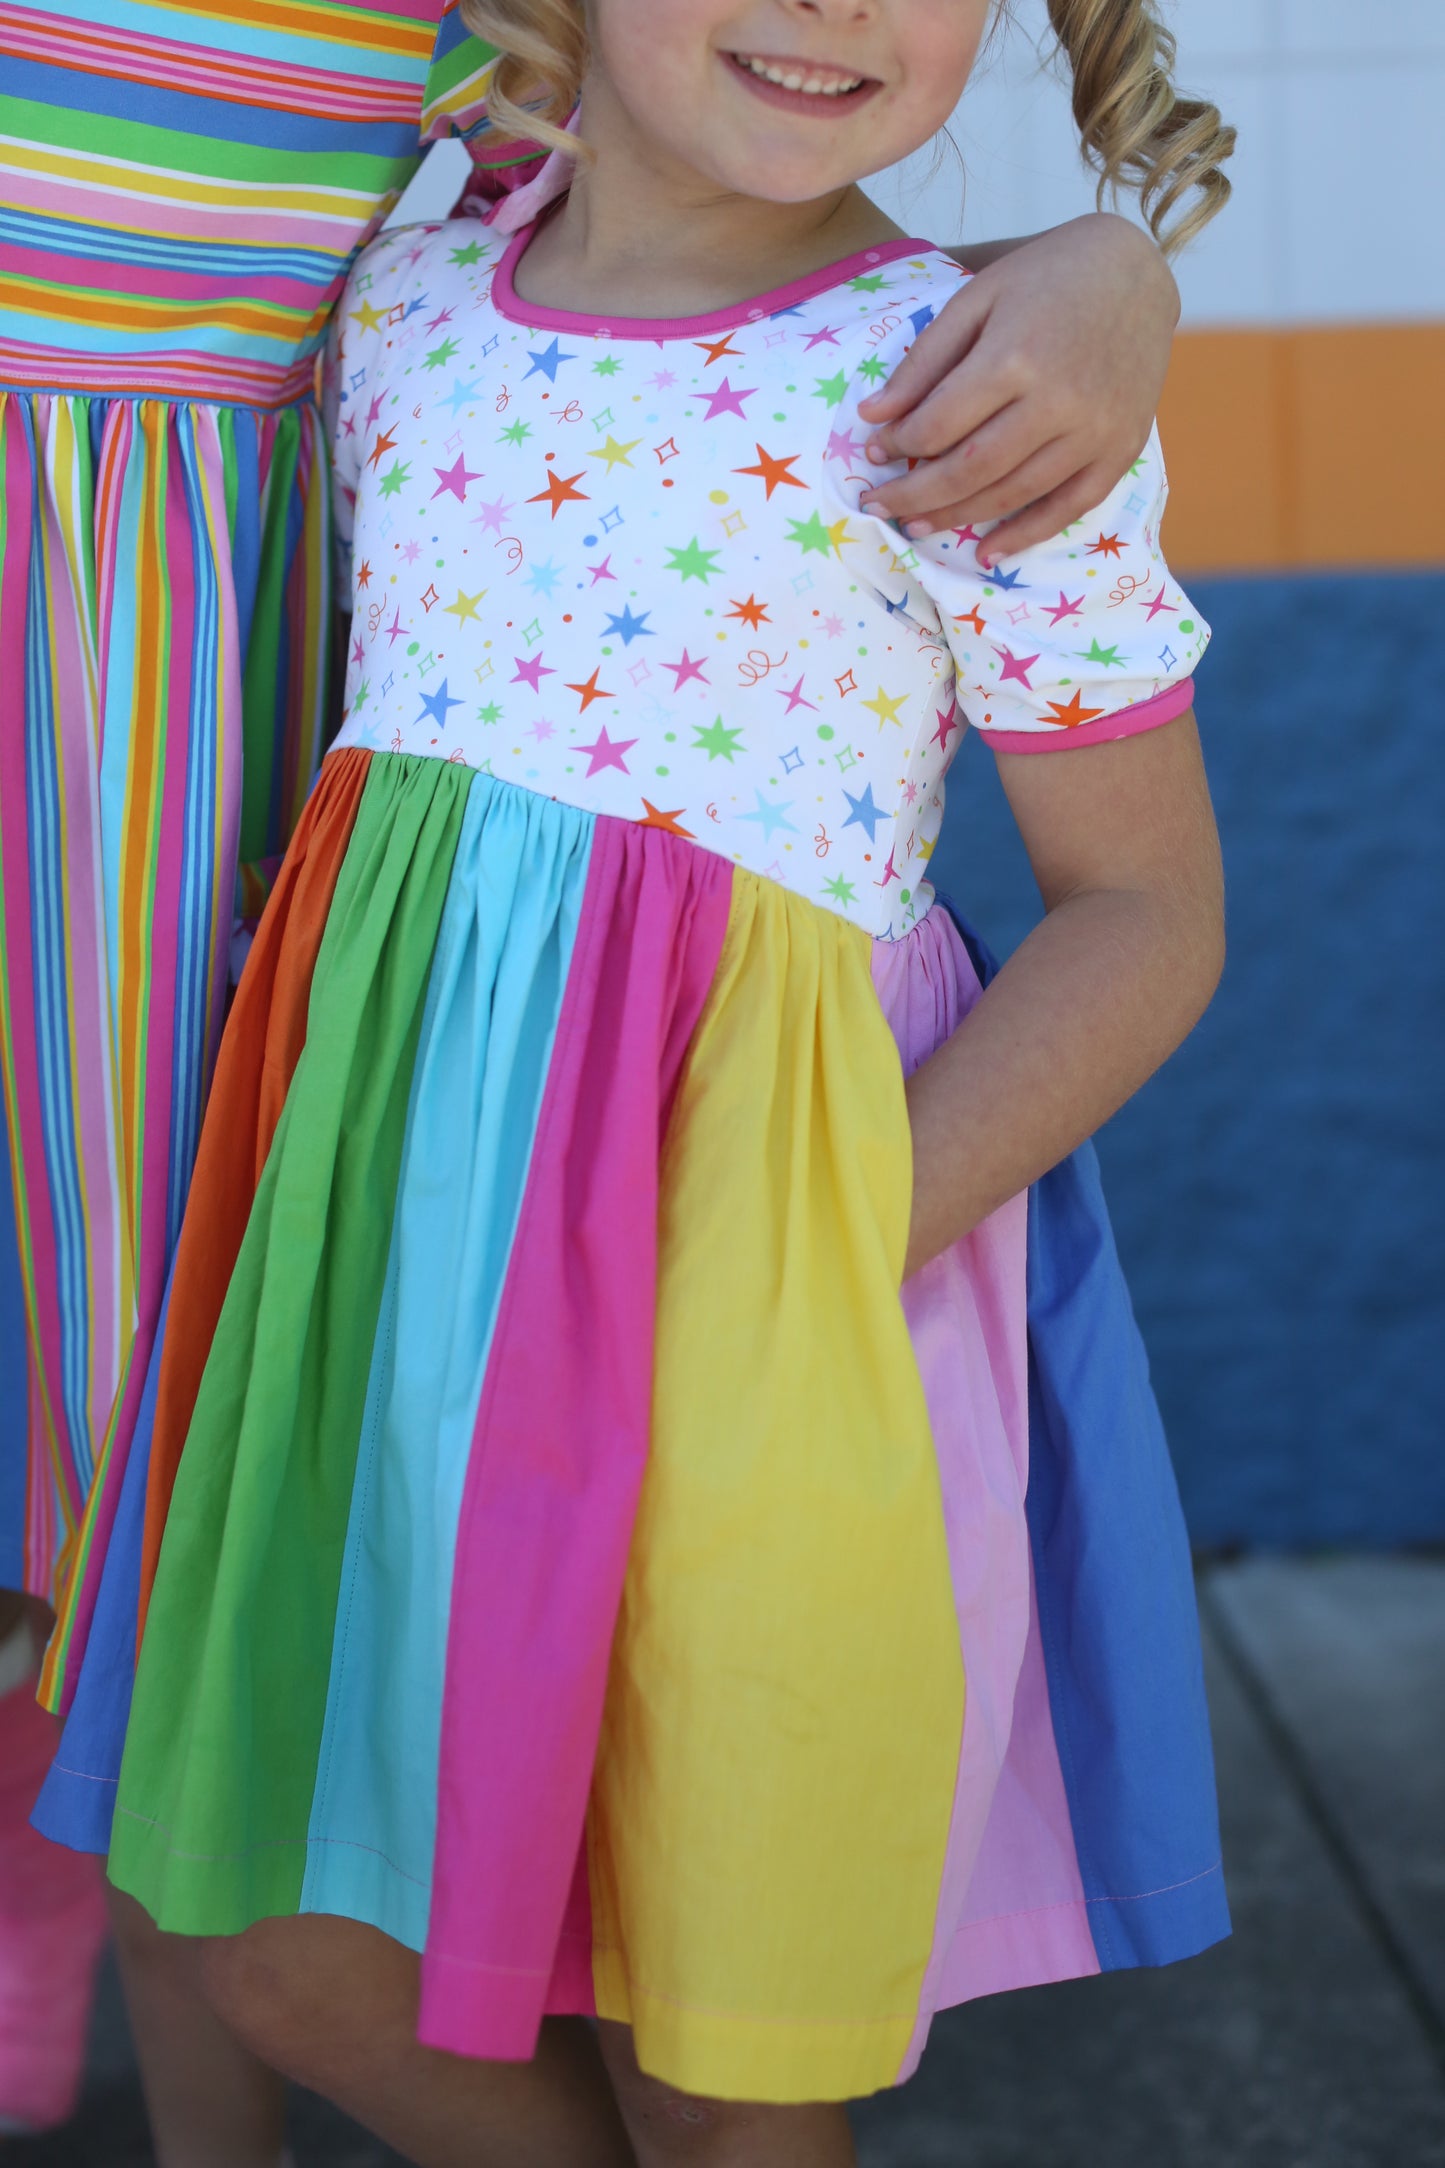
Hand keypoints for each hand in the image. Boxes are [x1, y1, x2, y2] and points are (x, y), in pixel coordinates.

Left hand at [856, 213, 1178, 565]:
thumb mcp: (977, 298)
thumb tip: (873, 416)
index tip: (873, 454)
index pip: (939, 424)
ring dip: (957, 517)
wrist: (1136, 272)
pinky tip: (988, 551)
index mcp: (1015, 356)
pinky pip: (1067, 507)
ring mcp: (1093, 431)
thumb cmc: (1047, 277)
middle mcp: (1057, 401)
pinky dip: (1025, 535)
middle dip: (915, 495)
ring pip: (1011, 494)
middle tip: (878, 506)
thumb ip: (925, 360)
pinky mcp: (1121, 450)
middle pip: (969, 470)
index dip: (899, 446)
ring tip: (916, 526)